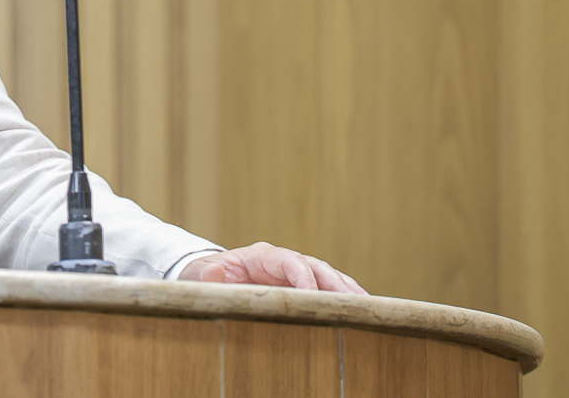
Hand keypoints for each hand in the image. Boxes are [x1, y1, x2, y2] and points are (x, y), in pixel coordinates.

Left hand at [178, 241, 365, 293]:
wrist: (210, 278)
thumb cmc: (206, 276)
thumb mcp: (200, 275)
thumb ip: (207, 276)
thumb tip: (214, 272)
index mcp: (262, 256)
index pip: (290, 261)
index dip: (303, 277)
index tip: (314, 295)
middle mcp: (284, 261)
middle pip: (316, 268)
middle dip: (336, 284)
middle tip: (354, 303)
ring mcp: (296, 273)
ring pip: (328, 278)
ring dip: (347, 291)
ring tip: (368, 308)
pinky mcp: (302, 287)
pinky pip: (328, 291)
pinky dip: (345, 299)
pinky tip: (362, 312)